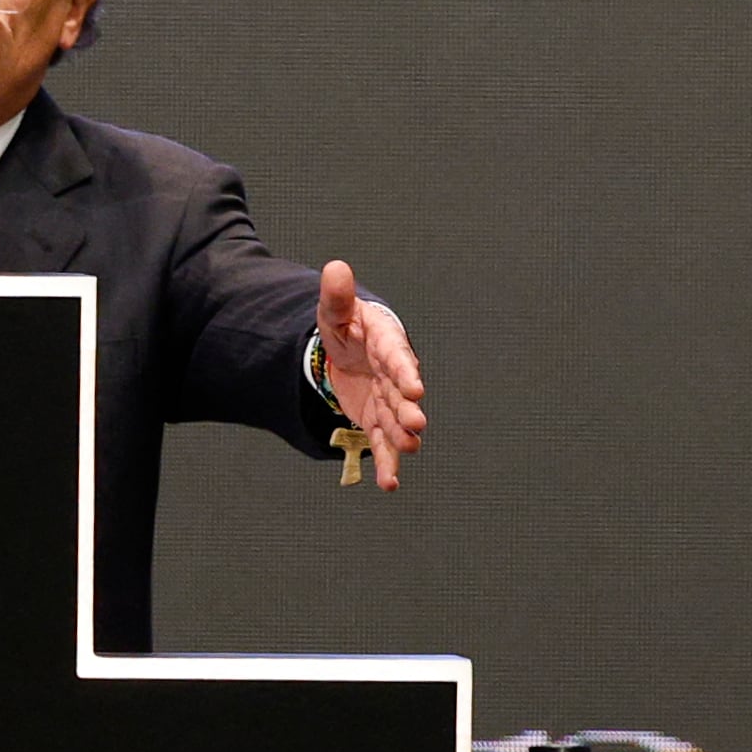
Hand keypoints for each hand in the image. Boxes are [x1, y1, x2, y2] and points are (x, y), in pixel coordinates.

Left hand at [315, 260, 425, 490]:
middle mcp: (393, 375)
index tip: (414, 385)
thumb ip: (336, 295)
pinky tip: (389, 484)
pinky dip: (386, 463)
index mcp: (387, 344)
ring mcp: (387, 400)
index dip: (405, 371)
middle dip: (409, 408)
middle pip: (402, 394)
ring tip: (407, 450)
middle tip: (417, 423)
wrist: (349, 348)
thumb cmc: (346, 325)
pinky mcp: (377, 420)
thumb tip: (335, 267)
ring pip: (397, 421)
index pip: (397, 357)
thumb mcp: (335, 310)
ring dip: (402, 436)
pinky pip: (382, 443)